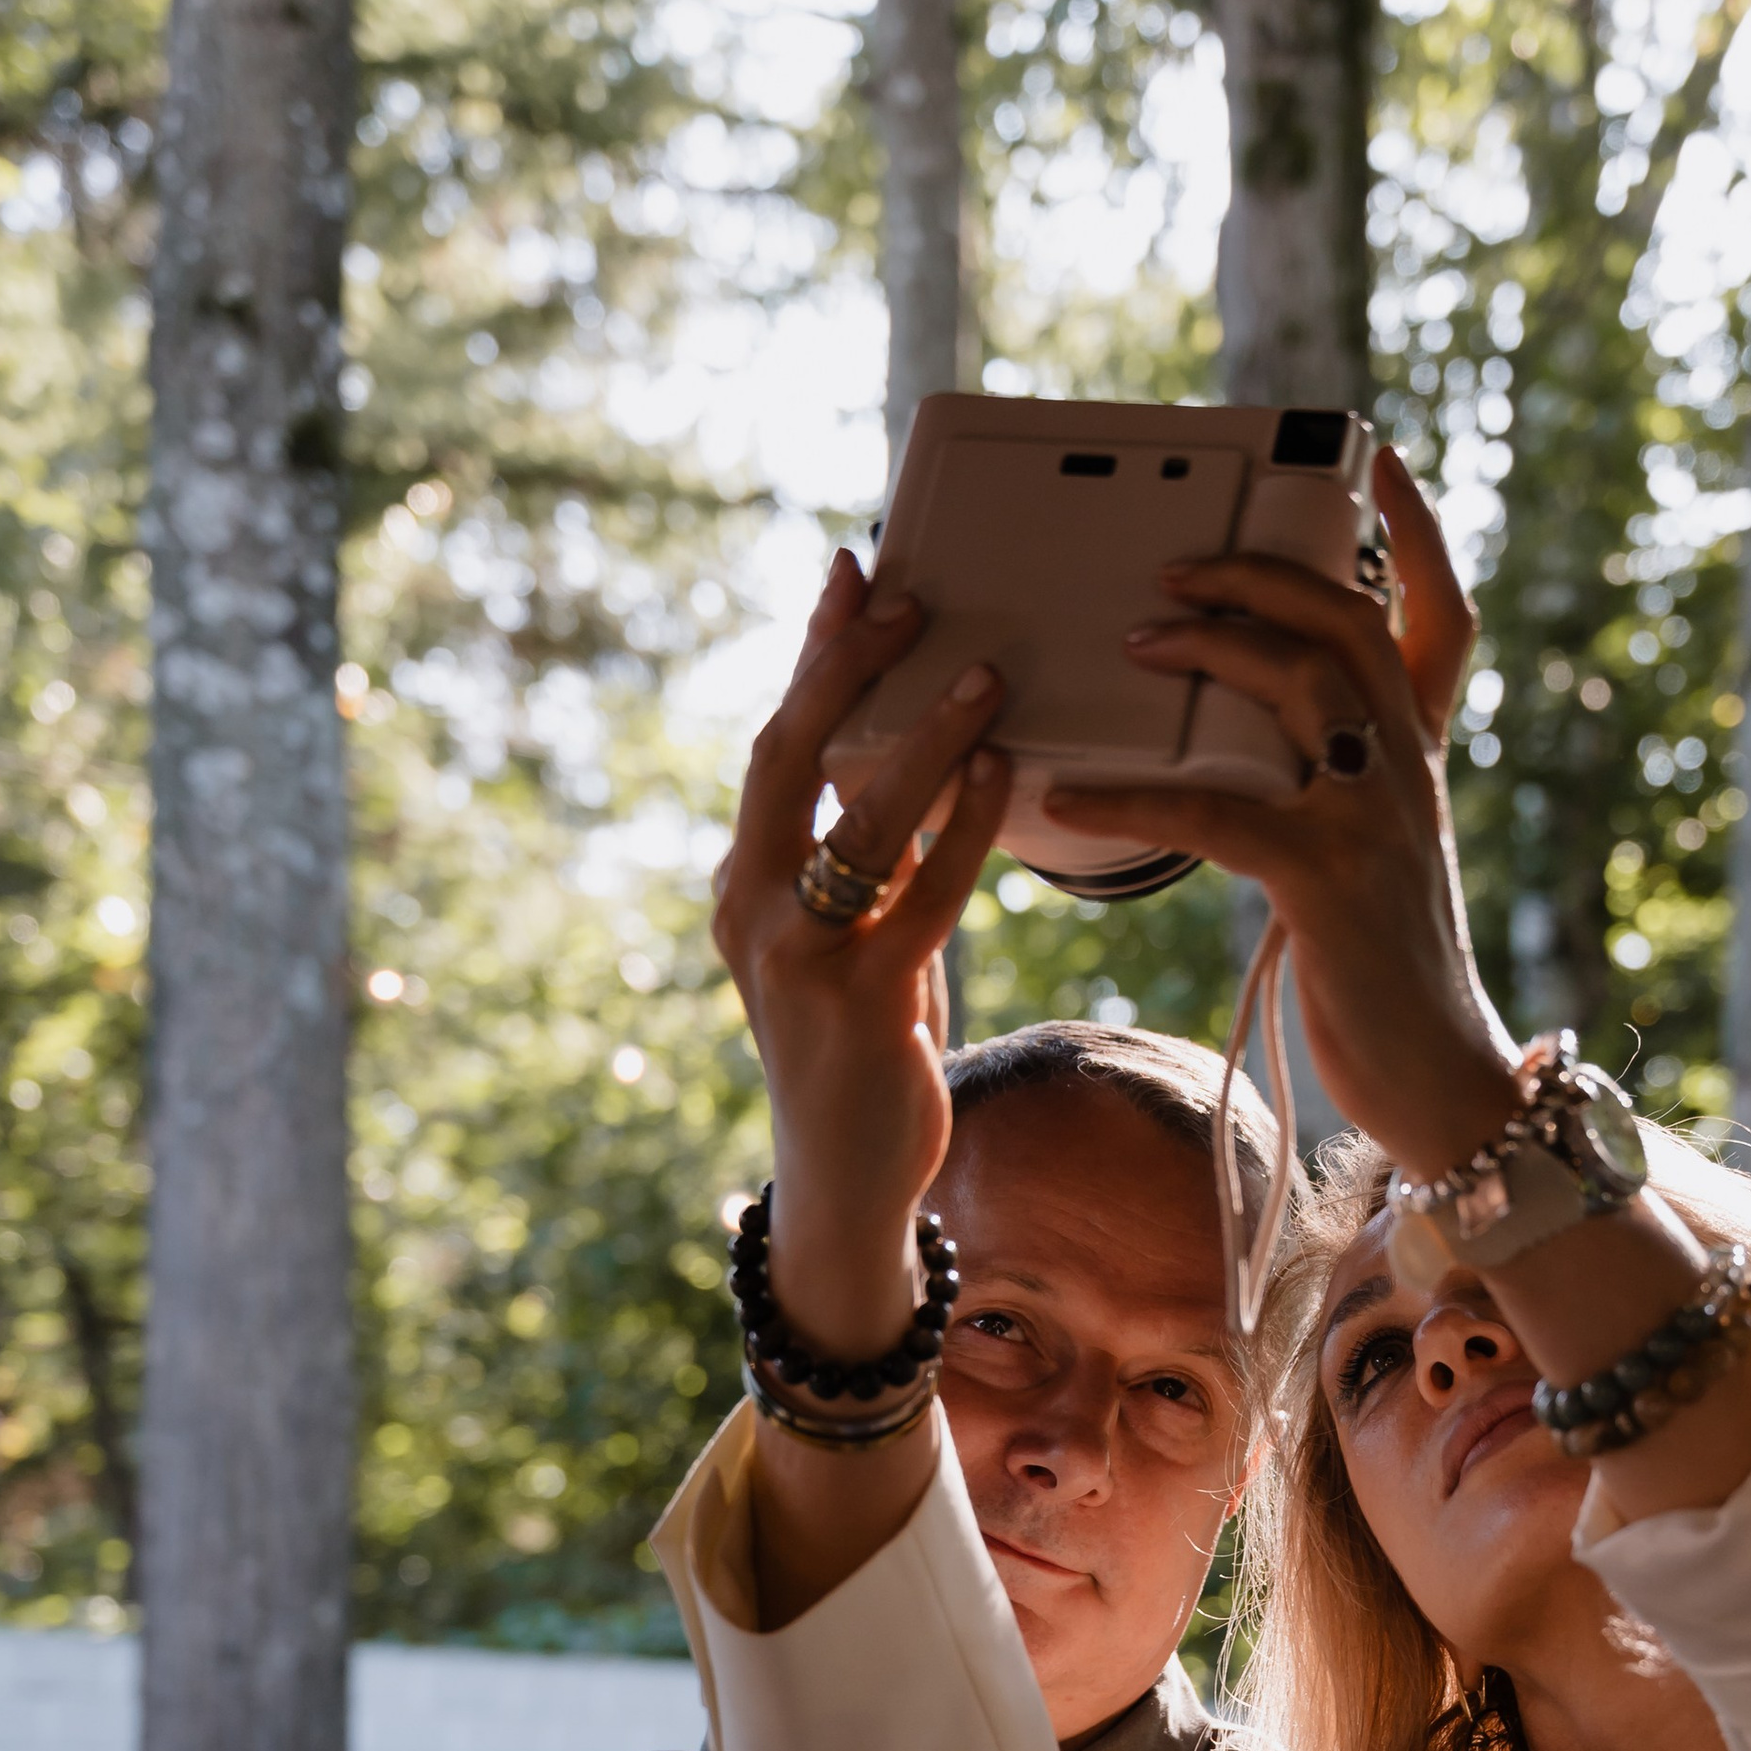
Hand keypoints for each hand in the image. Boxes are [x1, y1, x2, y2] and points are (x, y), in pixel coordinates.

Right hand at [711, 551, 1015, 1353]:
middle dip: (848, 668)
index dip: (814, 655)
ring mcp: (798, 956)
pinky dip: (964, 828)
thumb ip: (872, 856)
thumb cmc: (865, 1047)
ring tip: (987, 674)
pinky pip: (922, 894)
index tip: (851, 574)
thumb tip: (922, 756)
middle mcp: (752, 908)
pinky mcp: (859, 1001)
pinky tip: (1004, 776)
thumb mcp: (858, 936)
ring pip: (860, 821)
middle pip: (792, 759)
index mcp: (745, 882)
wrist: (849, 1177)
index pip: (778, 747)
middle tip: (906, 592)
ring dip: (924, 739)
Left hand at [1054, 449, 1520, 1174]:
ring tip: (1136, 637)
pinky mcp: (1329, 882)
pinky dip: (1134, 799)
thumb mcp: (1371, 867)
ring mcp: (1376, 821)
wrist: (1443, 1084)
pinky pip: (1217, 813)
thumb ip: (1330, 796)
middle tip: (1176, 564)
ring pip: (1299, 684)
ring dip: (1209, 646)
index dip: (1417, 535)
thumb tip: (1241, 749)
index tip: (1381, 461)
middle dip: (1263, 573)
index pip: (1442, 620)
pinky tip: (1073, 801)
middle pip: (1349, 623)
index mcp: (1420, 763)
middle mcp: (1409, 774)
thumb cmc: (1386, 983)